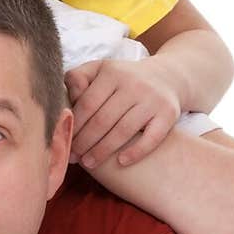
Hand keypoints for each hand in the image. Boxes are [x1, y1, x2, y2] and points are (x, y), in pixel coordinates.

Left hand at [65, 57, 180, 168]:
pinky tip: (121, 162)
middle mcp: (134, 84)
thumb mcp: (101, 70)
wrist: (168, 77)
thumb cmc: (124, 79)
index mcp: (112, 73)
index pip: (87, 104)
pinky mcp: (169, 114)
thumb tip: (64, 99)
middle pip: (103, 120)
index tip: (65, 140)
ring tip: (89, 163)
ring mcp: (153, 99)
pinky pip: (151, 138)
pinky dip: (136, 152)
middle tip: (73, 156)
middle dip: (84, 141)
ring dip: (103, 151)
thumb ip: (78, 79)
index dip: (74, 125)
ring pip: (123, 131)